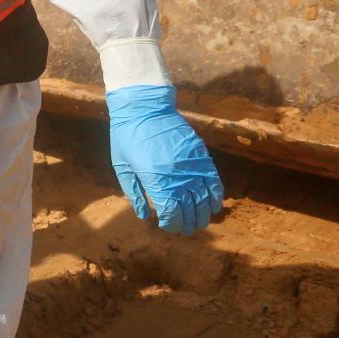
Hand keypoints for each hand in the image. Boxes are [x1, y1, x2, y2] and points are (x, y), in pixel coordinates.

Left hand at [107, 84, 224, 235]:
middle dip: (188, 222)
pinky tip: (214, 205)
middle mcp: (176, 174)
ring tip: (201, 222)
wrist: (144, 107)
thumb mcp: (122, 167)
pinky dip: (216, 195)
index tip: (167, 225)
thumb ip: (134, 192)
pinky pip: (214, 180)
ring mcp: (191, 164)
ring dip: (204, 213)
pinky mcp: (201, 155)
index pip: (170, 211)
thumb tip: (144, 215)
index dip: (171, 223)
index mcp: (155, 179)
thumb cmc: (127, 137)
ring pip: (204, 197)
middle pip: (189, 208)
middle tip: (186, 229)